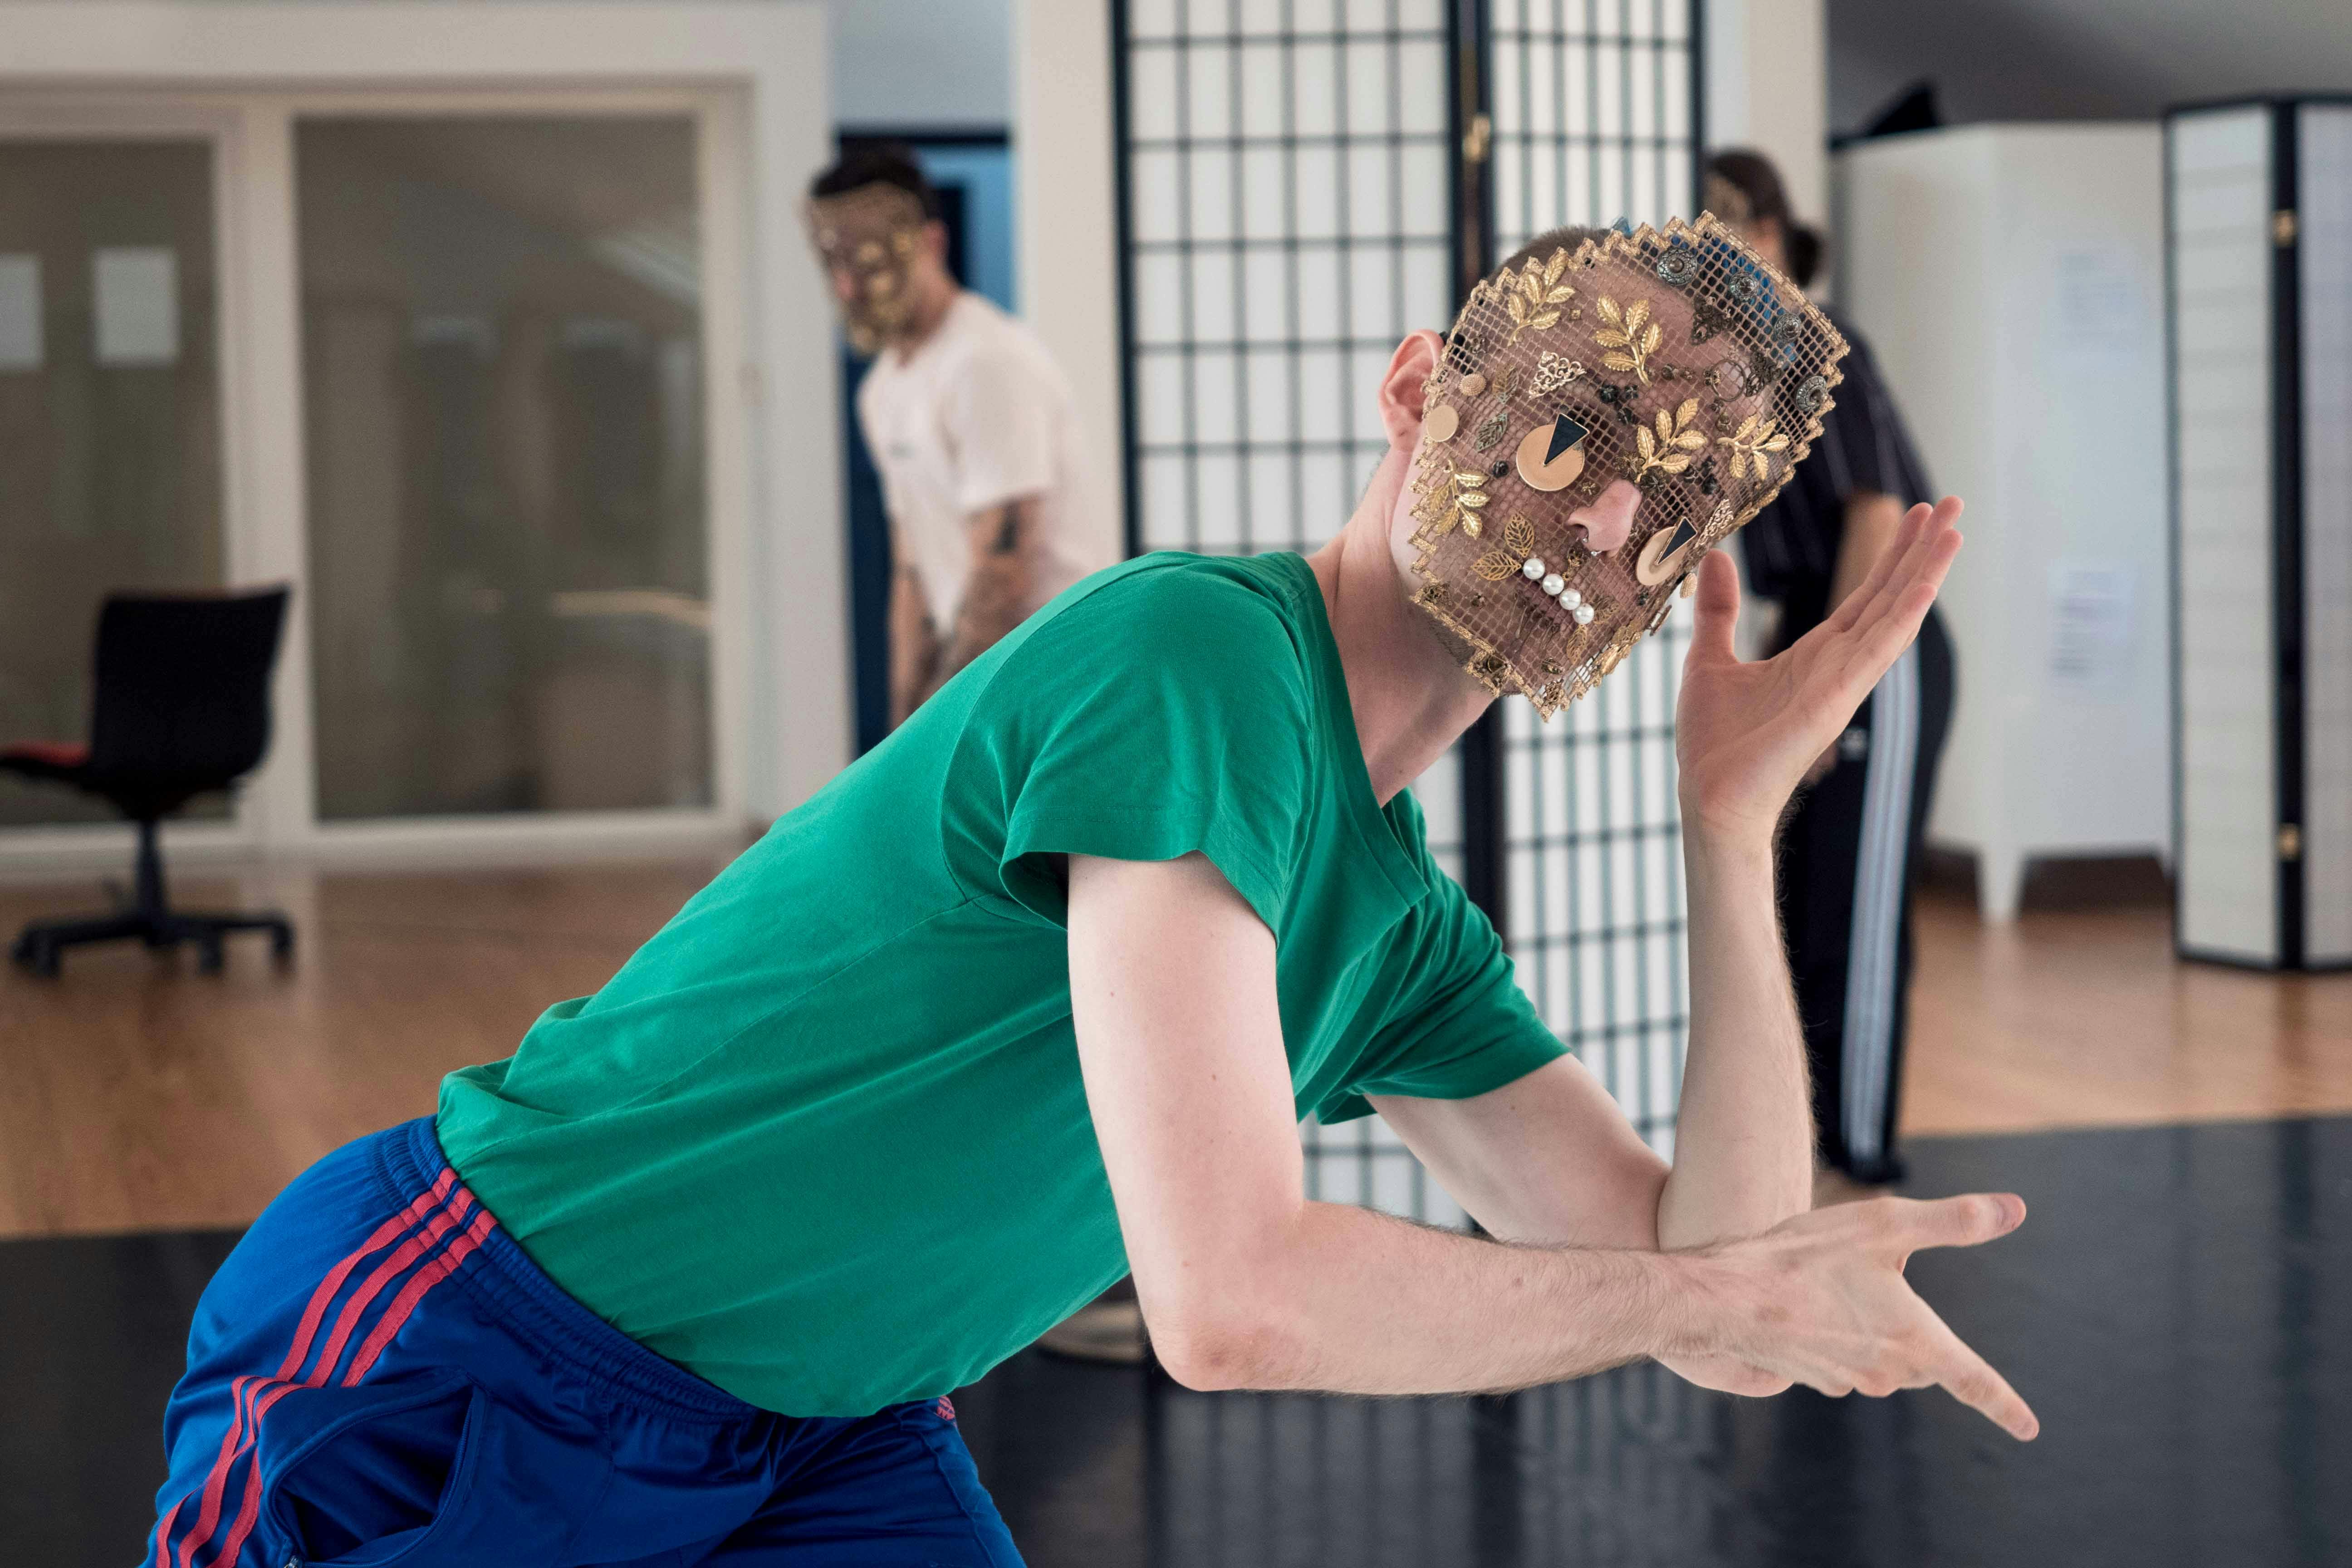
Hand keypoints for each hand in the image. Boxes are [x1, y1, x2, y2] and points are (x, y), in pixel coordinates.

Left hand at [1674, 497, 1962, 842]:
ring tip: (1954, 529)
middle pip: (1891, 596)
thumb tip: (1716, 557)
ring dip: (1926, 571)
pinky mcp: (1838, 698)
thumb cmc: (1713, 744)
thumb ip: (1719, 611)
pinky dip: (1904, 616)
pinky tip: (1927, 583)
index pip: (1864, 595)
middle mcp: (1838, 663)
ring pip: (1895, 615)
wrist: (1710, 796)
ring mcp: (1844, 680)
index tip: (1914, 514)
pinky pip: (1879, 649)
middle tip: (1953, 503)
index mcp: (1814, 655)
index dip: (1890, 555)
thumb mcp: (1709, 659)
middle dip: (1921, 550)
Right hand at [1675, 1192, 2039, 1439]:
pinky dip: (1839, 1338)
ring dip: (1874, 1332)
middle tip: (1887, 1293)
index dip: (2006, 1406)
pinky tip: (1811, 1306)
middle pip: (1925, 1363)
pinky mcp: (1813, 1377)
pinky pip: (1843, 1362)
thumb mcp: (1886, 1224)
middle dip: (1921, 1337)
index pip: (1977, 1383)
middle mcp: (1888, 1371)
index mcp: (1918, 1343)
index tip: (2029, 1428)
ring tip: (1837, 1289)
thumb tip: (2016, 1209)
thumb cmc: (1807, 1256)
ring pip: (1882, 1360)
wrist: (1727, 1297)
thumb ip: (1956, 1221)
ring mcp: (1848, 1379)